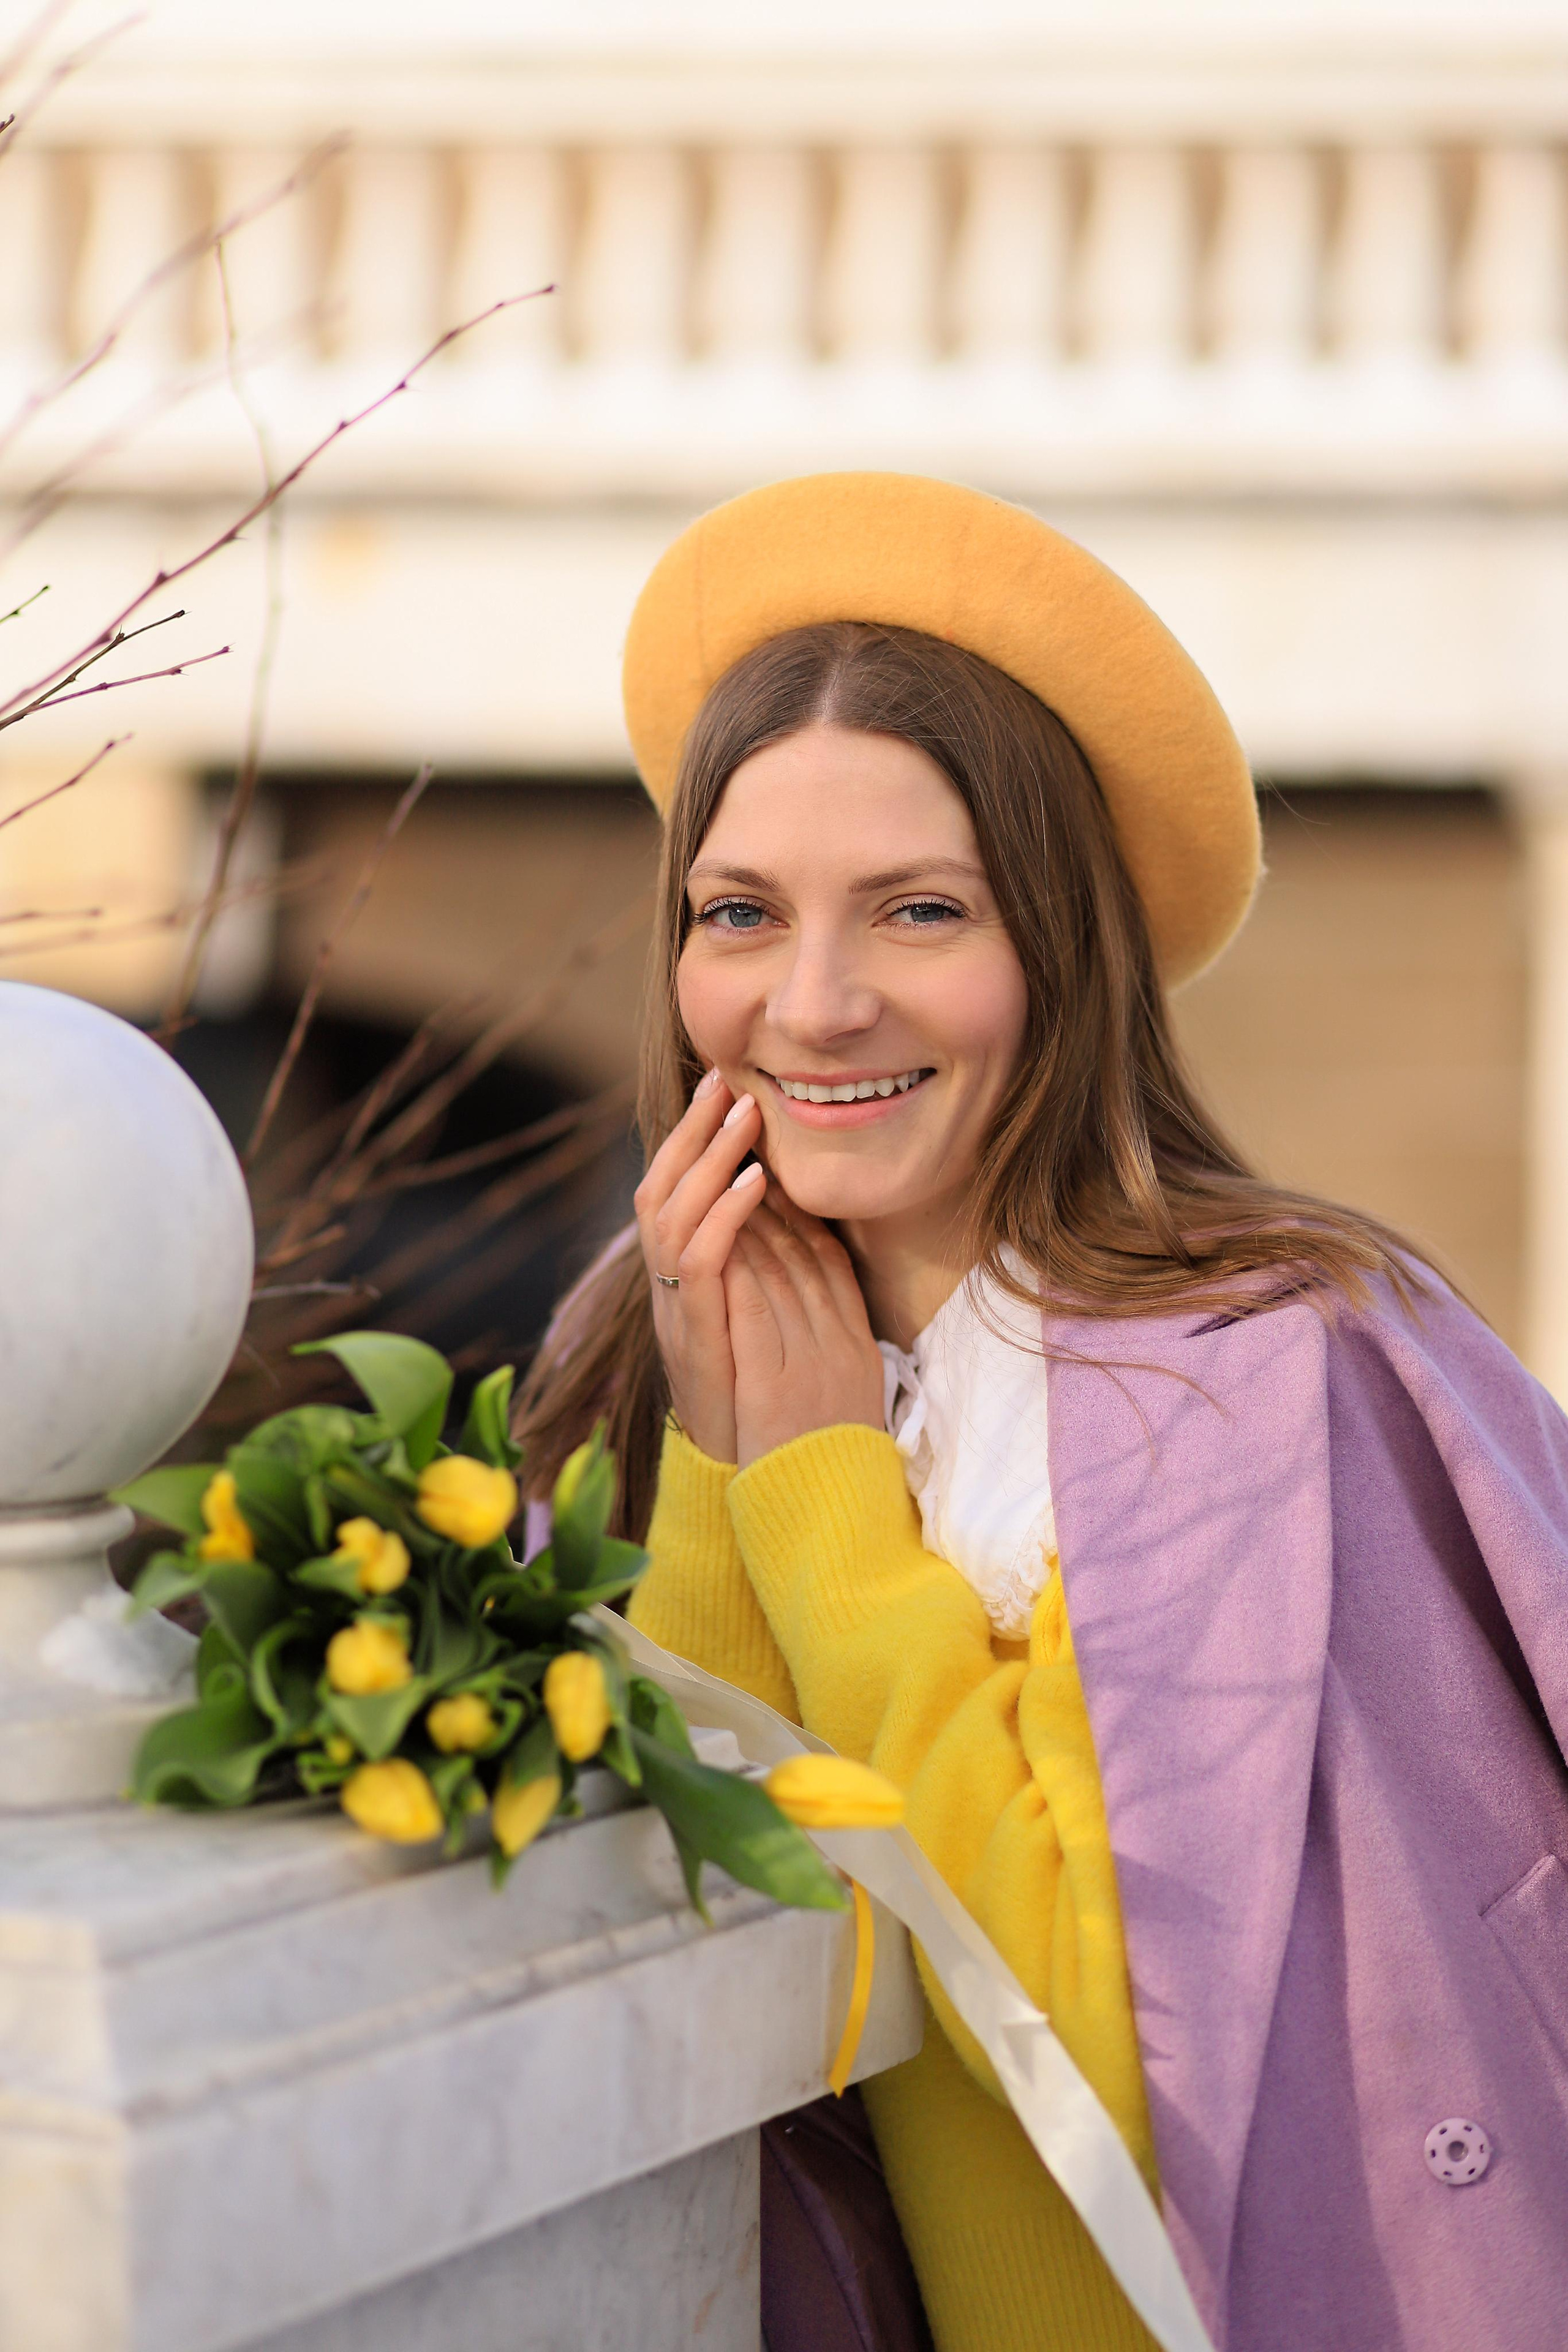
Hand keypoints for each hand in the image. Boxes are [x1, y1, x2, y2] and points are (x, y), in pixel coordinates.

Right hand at [633, 1070, 765, 1462]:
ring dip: (710, 1160)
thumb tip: (788, 1205)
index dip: (690, 1139)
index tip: (721, 1087)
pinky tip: (756, 1184)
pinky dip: (725, 1216)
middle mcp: (668, 1289)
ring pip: (673, 1215)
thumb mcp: (763, 1314)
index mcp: (682, 1280)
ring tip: (744, 1117)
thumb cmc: (768, 1394)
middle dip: (691, 1132)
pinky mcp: (696, 1335)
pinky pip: (700, 1262)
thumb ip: (763, 1264)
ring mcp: (676, 1311)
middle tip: (724, 1081)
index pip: (673, 1191)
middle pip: (660, 1189)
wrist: (761, 1475)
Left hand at [722, 1189, 885, 1467]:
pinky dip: (736, 1271)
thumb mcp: (846, 1395)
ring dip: (748, 1223)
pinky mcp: (774, 1385)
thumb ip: (832, 1347)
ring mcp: (810, 1363)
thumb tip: (816, 1307)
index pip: (830, 1263)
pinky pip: (754, 1314)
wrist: (829, 1516)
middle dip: (768, 1203)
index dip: (802, 1216)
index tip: (775, 1181)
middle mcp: (838, 1346)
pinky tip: (715, 1239)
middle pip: (803, 1257)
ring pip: (777, 1274)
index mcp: (856, 1346)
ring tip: (722, 1183)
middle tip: (739, 1162)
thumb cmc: (829, 1461)